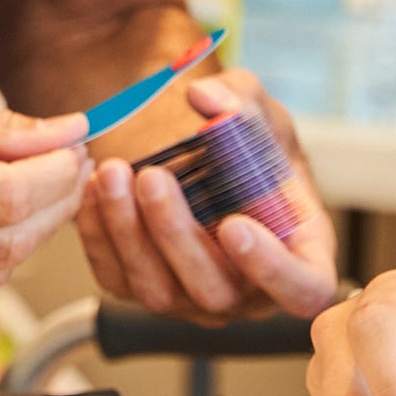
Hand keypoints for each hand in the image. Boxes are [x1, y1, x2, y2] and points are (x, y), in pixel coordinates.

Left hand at [77, 71, 337, 322]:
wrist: (205, 156)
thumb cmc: (251, 142)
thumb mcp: (258, 111)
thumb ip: (241, 100)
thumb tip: (206, 97)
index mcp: (300, 254)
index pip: (303, 288)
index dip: (273, 269)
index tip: (235, 225)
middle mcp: (249, 290)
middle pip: (216, 291)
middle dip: (177, 234)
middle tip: (153, 177)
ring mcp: (195, 298)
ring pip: (160, 292)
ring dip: (130, 233)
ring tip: (112, 173)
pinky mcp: (146, 289)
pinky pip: (119, 280)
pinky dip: (100, 237)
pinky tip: (92, 189)